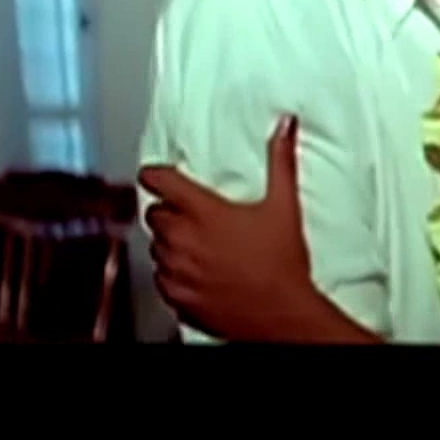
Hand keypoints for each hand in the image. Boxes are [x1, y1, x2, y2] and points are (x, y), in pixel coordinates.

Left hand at [139, 116, 319, 341]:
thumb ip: (281, 161)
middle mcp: (182, 240)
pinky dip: (172, 271)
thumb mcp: (284, 206)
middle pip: (154, 214)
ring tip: (198, 243)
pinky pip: (160, 278)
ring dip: (170, 241)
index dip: (155, 174)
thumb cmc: (281, 263)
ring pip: (156, 246)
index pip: (161, 182)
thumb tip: (285, 126)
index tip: (155, 173)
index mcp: (204, 212)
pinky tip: (196, 271)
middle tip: (191, 213)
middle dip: (169, 210)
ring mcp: (175, 270)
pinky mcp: (175, 297)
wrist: (279, 313)